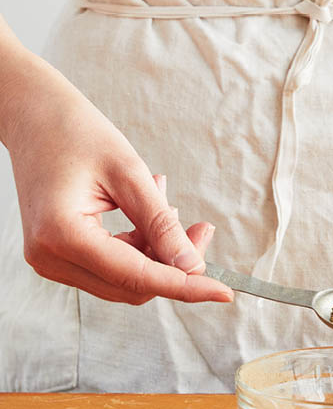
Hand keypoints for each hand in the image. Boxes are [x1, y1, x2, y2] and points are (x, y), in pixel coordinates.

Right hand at [2, 52, 233, 305]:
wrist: (32, 117)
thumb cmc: (74, 132)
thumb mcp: (129, 174)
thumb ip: (161, 224)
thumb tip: (193, 266)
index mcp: (63, 235)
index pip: (137, 278)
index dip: (187, 287)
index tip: (224, 292)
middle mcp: (52, 258)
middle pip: (134, 286)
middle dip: (176, 266)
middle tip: (202, 230)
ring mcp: (53, 261)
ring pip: (126, 281)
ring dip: (159, 255)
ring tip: (170, 206)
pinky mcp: (61, 256)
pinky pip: (113, 268)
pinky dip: (140, 249)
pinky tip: (149, 216)